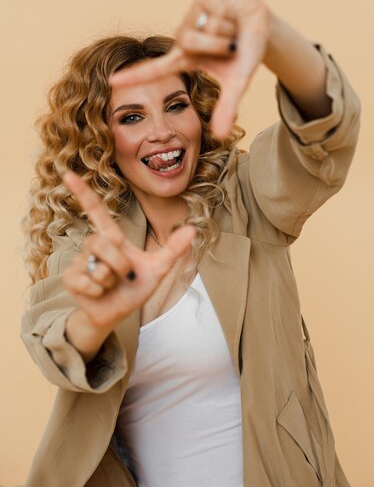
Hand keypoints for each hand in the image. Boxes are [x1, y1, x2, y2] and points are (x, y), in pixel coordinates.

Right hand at [62, 171, 194, 330]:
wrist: (118, 313)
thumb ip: (173, 249)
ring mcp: (80, 262)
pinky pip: (88, 282)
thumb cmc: (136, 286)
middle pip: (102, 243)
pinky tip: (99, 293)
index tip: (68, 173)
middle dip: (120, 264)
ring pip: (98, 266)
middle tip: (126, 276)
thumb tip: (192, 229)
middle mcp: (94, 245)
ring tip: (112, 284)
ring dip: (111, 280)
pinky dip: (100, 292)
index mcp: (112, 237)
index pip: (95, 210)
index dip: (82, 192)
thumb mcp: (158, 268)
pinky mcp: (71, 280)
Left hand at [110, 0, 270, 139]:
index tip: (113, 82)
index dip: (135, 76)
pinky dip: (230, 19)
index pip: (157, 69)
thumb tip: (220, 135)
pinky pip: (213, 13)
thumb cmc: (245, 55)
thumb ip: (227, 108)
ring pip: (202, 28)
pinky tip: (232, 15)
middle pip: (188, 42)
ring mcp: (191, 18)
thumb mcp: (237, 83)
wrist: (262, 27)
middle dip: (216, 46)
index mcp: (186, 59)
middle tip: (231, 47)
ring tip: (232, 32)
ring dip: (225, 34)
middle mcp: (183, 38)